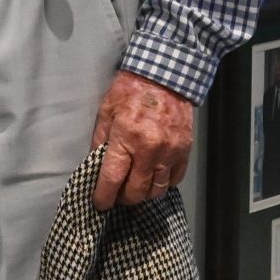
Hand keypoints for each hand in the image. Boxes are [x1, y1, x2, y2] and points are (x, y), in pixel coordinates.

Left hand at [90, 70, 194, 209]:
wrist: (165, 75)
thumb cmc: (131, 90)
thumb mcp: (106, 111)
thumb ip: (100, 140)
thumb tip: (95, 165)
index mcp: (126, 138)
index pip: (113, 179)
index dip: (104, 197)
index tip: (100, 204)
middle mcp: (150, 149)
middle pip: (136, 191)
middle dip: (124, 198)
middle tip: (117, 194)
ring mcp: (170, 152)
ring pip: (157, 190)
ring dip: (144, 194)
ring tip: (135, 188)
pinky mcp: (184, 150)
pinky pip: (174, 179)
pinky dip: (163, 184)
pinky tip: (153, 178)